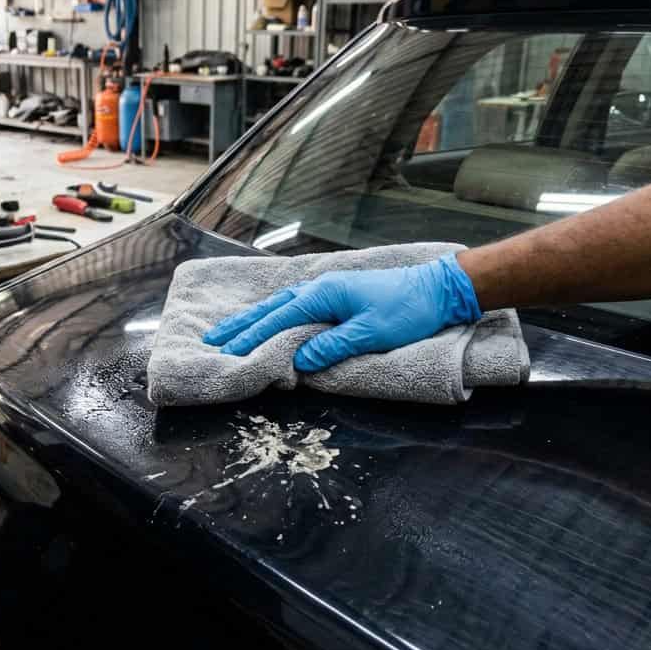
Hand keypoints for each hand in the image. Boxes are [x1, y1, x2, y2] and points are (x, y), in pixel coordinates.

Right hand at [203, 254, 481, 372]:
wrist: (439, 289)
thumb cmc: (407, 311)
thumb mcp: (371, 333)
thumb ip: (332, 347)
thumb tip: (300, 361)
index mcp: (324, 295)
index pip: (279, 320)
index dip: (252, 338)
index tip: (228, 352)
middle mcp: (320, 288)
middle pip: (271, 308)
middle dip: (241, 325)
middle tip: (212, 339)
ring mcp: (328, 289)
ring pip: (280, 304)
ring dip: (253, 318)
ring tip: (229, 330)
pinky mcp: (337, 295)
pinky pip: (294, 305)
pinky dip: (274, 313)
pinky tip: (268, 318)